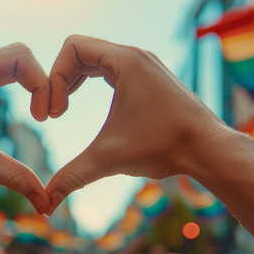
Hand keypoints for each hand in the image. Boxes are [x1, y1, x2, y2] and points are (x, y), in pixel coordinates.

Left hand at [0, 43, 50, 212]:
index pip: (22, 56)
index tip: (42, 119)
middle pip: (21, 54)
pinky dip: (22, 86)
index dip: (42, 83)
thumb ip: (17, 178)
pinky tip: (30, 111)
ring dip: (33, 82)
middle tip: (46, 115)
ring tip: (42, 115)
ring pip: (13, 63)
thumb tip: (46, 203)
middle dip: (42, 80)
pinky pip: (3, 75)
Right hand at [45, 35, 233, 212]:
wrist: (208, 149)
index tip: (53, 115)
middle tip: (54, 115)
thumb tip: (45, 206)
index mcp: (126, 60)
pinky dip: (92, 82)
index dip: (53, 77)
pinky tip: (87, 107)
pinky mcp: (150, 78)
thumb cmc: (164, 146)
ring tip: (64, 111)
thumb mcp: (110, 158)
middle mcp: (136, 56)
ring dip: (74, 81)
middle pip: (80, 51)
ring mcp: (145, 65)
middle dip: (60, 80)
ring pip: (95, 59)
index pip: (71, 47)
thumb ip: (72, 176)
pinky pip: (110, 68)